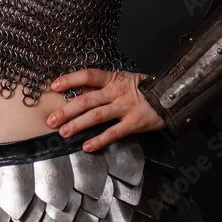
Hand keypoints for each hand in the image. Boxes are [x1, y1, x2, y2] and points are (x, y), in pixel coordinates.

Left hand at [46, 69, 164, 152]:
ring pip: (96, 116)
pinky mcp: (134, 122)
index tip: (54, 86)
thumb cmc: (143, 88)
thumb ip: (104, 86)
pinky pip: (114, 133)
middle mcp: (117, 92)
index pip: (88, 75)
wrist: (170, 96)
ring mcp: (125, 107)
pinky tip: (87, 147)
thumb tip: (80, 91)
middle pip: (87, 99)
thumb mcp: (123, 79)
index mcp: (113, 78)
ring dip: (78, 125)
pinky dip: (99, 140)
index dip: (70, 79)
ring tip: (64, 133)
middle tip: (51, 120)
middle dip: (66, 110)